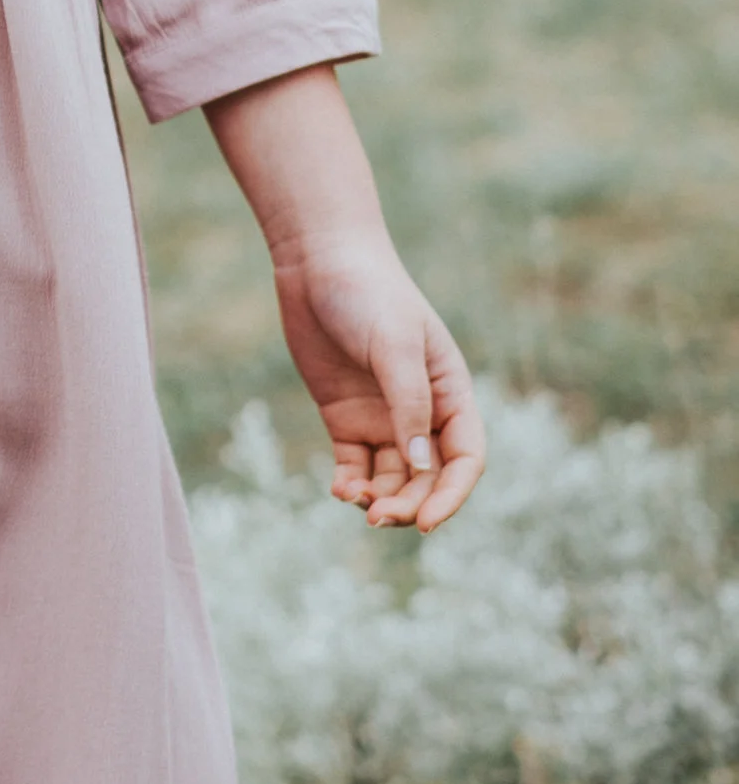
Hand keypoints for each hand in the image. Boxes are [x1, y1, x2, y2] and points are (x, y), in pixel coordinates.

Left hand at [268, 229, 485, 530]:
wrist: (318, 262)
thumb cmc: (369, 293)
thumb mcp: (394, 345)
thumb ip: (408, 403)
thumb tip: (420, 467)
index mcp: (450, 393)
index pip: (465, 459)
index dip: (452, 495)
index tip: (429, 522)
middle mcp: (421, 412)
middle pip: (427, 478)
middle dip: (409, 504)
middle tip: (379, 517)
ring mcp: (382, 416)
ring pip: (391, 479)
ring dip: (379, 499)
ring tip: (354, 501)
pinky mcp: (345, 417)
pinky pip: (355, 465)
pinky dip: (351, 484)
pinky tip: (339, 489)